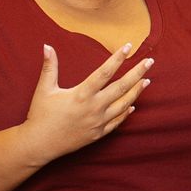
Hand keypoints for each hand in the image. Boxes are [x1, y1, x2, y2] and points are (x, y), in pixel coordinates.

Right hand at [22, 43, 150, 162]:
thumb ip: (50, 67)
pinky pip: (117, 121)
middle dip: (137, 73)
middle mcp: (94, 108)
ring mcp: (98, 122)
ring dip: (136, 92)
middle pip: (121, 87)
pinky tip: (133, 105)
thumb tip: (47, 46)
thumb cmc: (41, 115)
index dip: (117, 58)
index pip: (104, 72)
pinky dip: (126, 112)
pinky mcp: (98, 134)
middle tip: (150, 62)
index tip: (129, 47)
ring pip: (123, 104)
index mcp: (81, 94)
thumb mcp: (44, 89)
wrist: (40, 144)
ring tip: (147, 80)